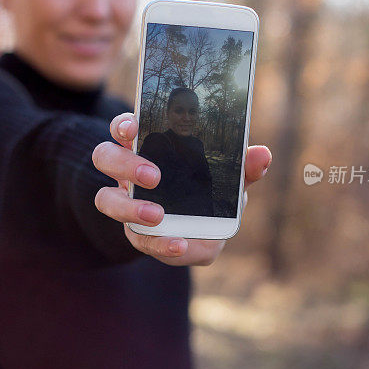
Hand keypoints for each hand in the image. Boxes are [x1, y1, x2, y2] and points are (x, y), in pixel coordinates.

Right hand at [92, 113, 270, 266]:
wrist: (201, 231)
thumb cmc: (209, 191)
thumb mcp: (228, 178)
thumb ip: (243, 168)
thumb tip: (262, 155)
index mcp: (148, 146)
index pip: (125, 127)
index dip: (123, 125)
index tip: (134, 128)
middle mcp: (128, 172)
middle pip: (105, 157)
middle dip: (125, 165)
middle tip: (153, 176)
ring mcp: (126, 202)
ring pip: (106, 199)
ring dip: (130, 207)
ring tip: (158, 216)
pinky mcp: (134, 232)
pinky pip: (135, 237)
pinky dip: (158, 242)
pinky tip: (179, 244)